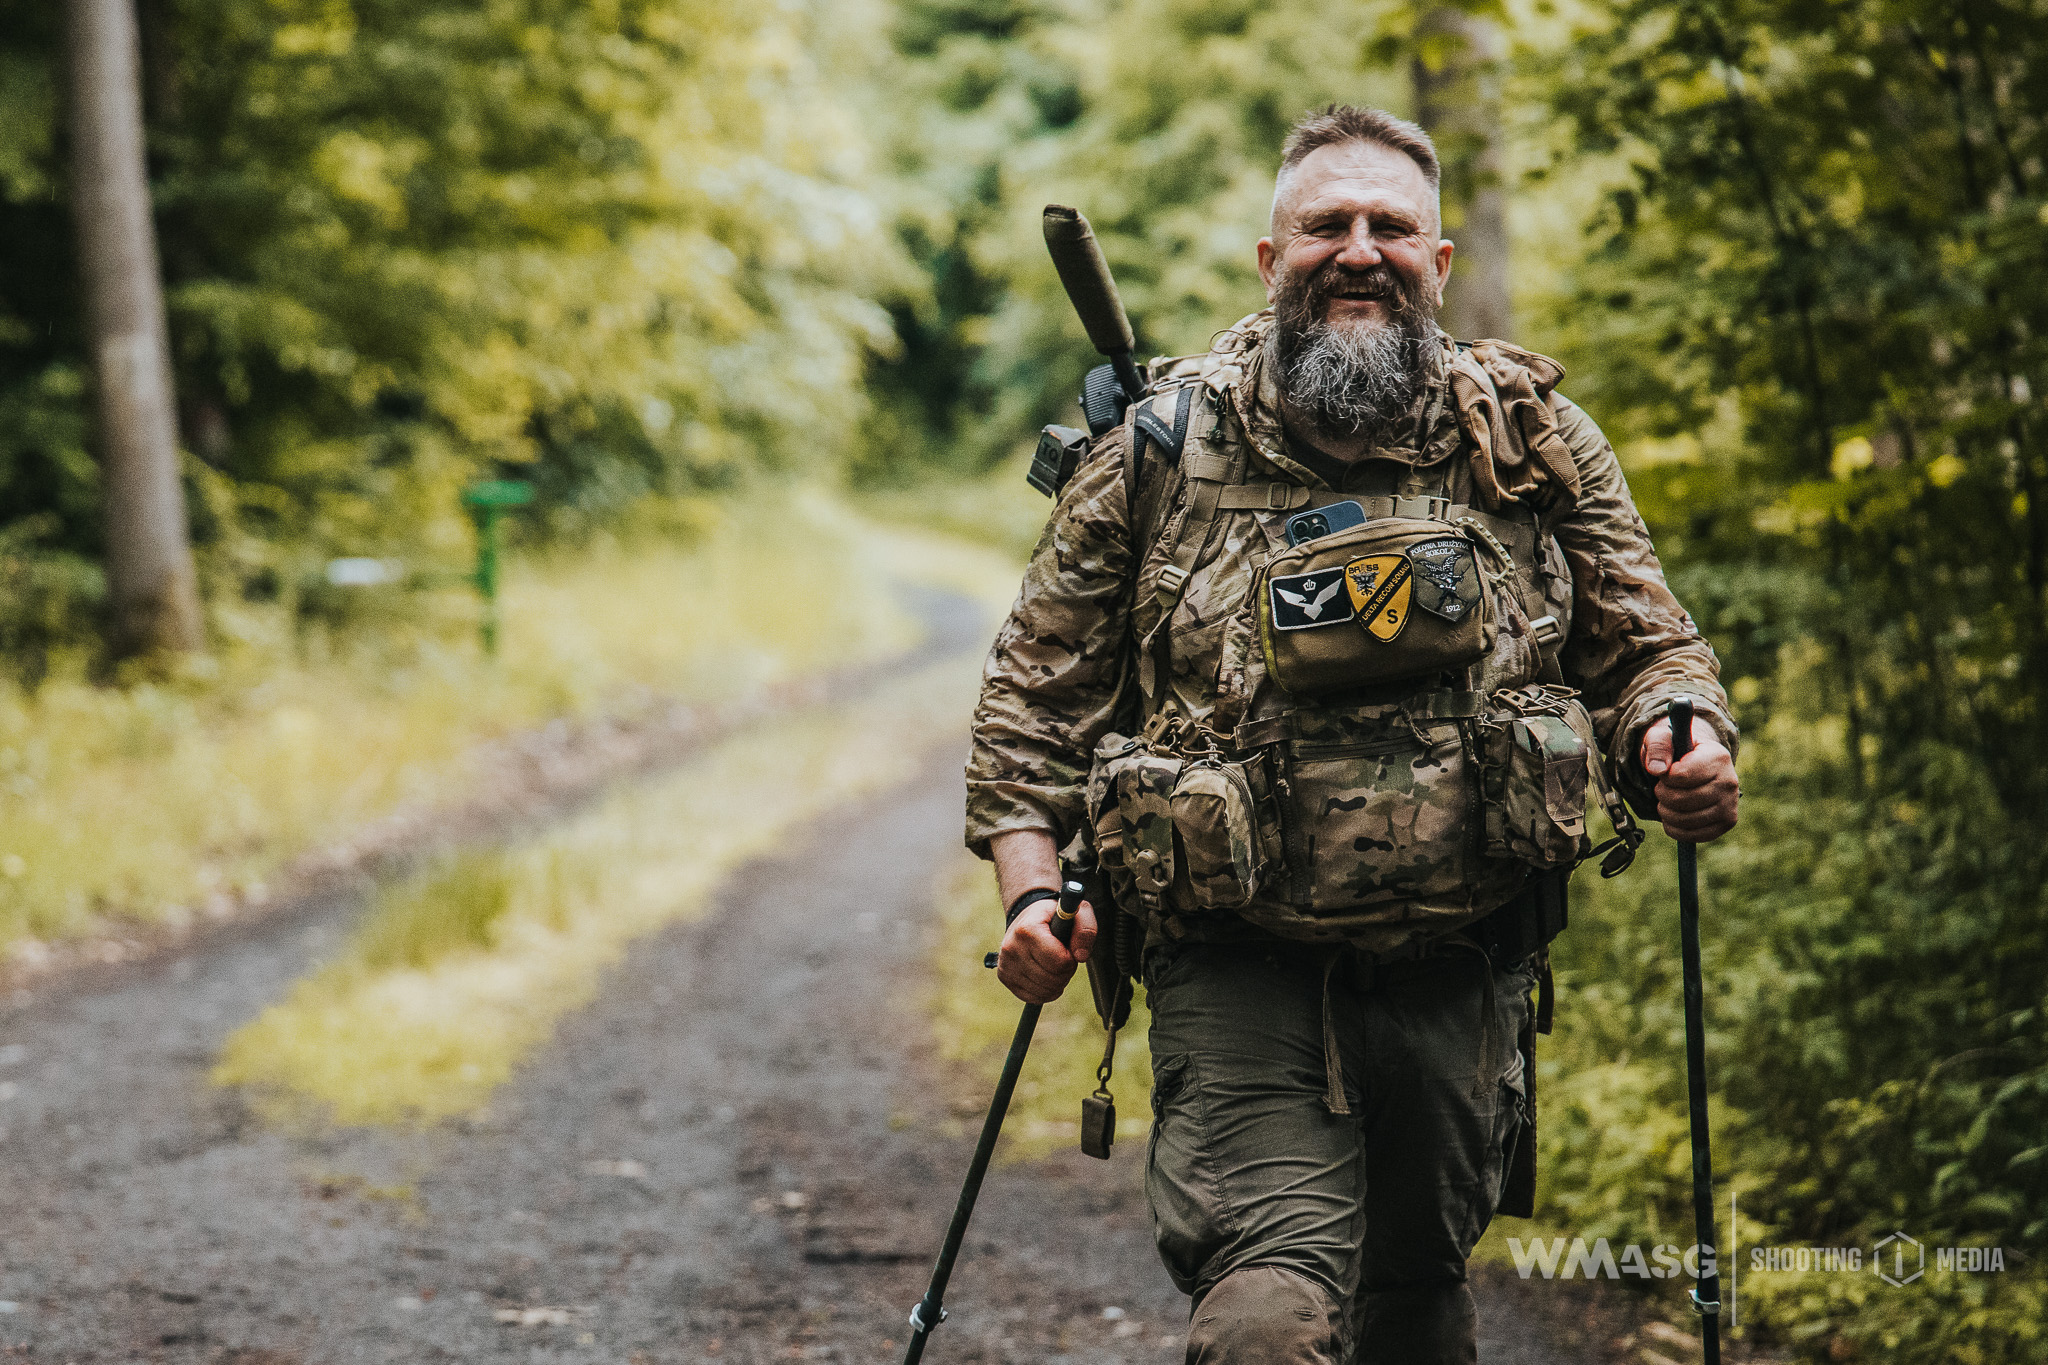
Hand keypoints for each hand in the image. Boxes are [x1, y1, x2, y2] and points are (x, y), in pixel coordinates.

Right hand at [995, 896, 1097, 1003]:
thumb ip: (1086, 929)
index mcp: (1027, 929)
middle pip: (1052, 979)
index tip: (1067, 948)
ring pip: (1044, 991)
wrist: (1028, 916)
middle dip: (1065, 972)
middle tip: (1062, 957)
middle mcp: (1012, 948)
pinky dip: (1046, 992)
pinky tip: (1046, 976)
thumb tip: (1081, 956)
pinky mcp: (1005, 977)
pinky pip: (1033, 997)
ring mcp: (1006, 964)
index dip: (1071, 959)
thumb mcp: (1077, 913)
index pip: (1059, 962)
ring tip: (1053, 964)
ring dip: (1057, 982)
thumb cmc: (1054, 916)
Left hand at [1639, 713, 1739, 842]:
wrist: (1697, 764)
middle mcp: (1730, 781)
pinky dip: (1674, 828)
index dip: (1665, 776)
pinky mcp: (1726, 823)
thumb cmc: (1677, 750)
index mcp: (1718, 756)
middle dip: (1662, 794)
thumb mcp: (1663, 737)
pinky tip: (1672, 815)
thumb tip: (1656, 769)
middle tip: (1662, 787)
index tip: (1666, 771)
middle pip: (1681, 799)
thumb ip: (1658, 745)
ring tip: (1666, 800)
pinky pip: (1692, 835)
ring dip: (1665, 811)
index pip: (1682, 775)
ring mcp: (1730, 804)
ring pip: (1685, 819)